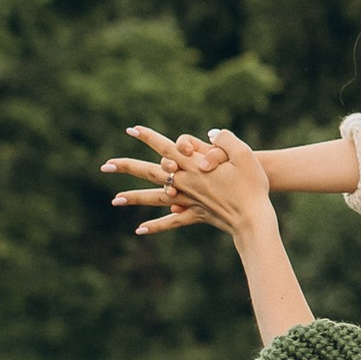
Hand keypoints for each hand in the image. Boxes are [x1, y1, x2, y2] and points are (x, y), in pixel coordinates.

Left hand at [102, 124, 274, 245]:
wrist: (255, 216)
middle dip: (127, 167)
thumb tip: (209, 135)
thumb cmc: (252, 183)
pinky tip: (139, 230)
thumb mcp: (243, 154)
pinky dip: (155, 225)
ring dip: (134, 197)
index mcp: (194, 166)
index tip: (132, 130)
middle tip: (106, 165)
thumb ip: (224, 139)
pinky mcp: (196, 215)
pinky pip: (171, 221)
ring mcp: (188, 201)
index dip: (148, 137)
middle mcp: (185, 183)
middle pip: (151, 172)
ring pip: (155, 198)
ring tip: (114, 199)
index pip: (165, 147)